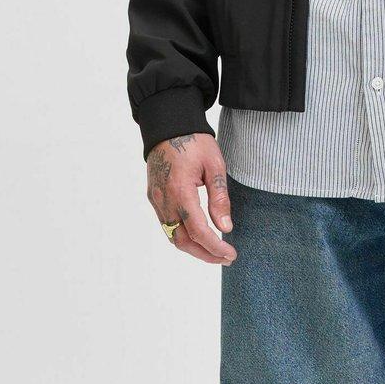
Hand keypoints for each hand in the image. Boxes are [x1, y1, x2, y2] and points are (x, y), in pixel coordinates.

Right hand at [145, 133, 237, 264]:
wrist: (168, 125)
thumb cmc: (194, 141)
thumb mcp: (214, 165)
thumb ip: (219, 197)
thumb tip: (226, 227)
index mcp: (181, 191)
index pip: (199, 231)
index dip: (215, 247)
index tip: (231, 254)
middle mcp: (164, 200)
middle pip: (182, 241)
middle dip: (204, 254)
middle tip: (225, 258)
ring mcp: (156, 200)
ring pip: (172, 236)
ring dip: (193, 248)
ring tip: (214, 251)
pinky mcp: (154, 197)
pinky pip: (166, 225)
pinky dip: (182, 235)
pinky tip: (197, 235)